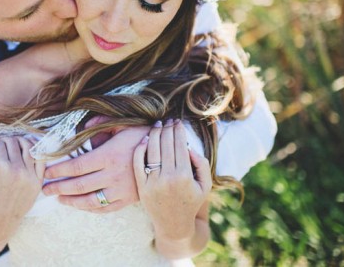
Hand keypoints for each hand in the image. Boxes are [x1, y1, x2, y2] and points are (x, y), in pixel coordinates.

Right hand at [0, 137, 45, 243]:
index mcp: (0, 168)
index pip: (0, 143)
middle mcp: (17, 170)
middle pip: (14, 142)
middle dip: (6, 140)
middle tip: (2, 144)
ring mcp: (30, 176)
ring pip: (29, 147)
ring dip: (21, 141)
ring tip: (14, 143)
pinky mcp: (38, 182)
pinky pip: (41, 159)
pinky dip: (35, 150)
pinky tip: (28, 149)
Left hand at [42, 123, 148, 212]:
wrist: (169, 155)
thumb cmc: (143, 136)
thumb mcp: (123, 124)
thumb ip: (101, 123)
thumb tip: (83, 128)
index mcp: (109, 155)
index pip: (77, 166)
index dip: (59, 170)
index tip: (47, 172)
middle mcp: (112, 175)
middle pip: (79, 185)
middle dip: (59, 188)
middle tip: (45, 189)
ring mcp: (120, 190)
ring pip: (90, 201)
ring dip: (71, 201)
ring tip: (59, 199)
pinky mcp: (128, 200)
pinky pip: (105, 208)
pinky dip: (90, 209)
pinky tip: (81, 205)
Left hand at [133, 119, 211, 240]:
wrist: (174, 224)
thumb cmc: (191, 201)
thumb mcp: (205, 185)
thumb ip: (202, 164)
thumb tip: (188, 146)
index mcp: (184, 176)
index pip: (180, 145)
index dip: (178, 130)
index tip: (178, 122)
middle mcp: (168, 178)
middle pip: (165, 144)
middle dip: (167, 129)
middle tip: (168, 120)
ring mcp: (153, 182)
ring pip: (151, 150)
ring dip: (154, 134)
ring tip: (157, 125)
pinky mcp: (141, 186)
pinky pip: (138, 163)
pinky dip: (140, 149)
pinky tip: (145, 139)